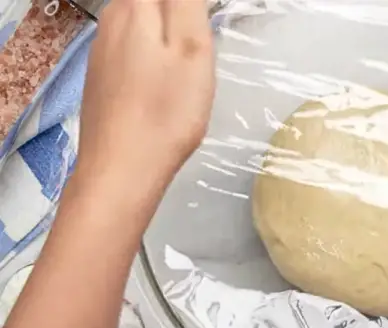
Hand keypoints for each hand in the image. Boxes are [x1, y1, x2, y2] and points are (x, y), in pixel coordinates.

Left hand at [77, 0, 214, 193]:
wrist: (122, 169)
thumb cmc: (166, 112)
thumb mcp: (192, 47)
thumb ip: (187, 1)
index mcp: (135, 7)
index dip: (191, 8)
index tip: (201, 33)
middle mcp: (111, 20)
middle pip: (154, 2)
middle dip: (182, 16)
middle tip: (203, 50)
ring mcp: (102, 49)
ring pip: (144, 23)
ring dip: (171, 35)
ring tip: (189, 71)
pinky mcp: (101, 76)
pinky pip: (134, 47)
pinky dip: (155, 55)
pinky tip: (166, 86)